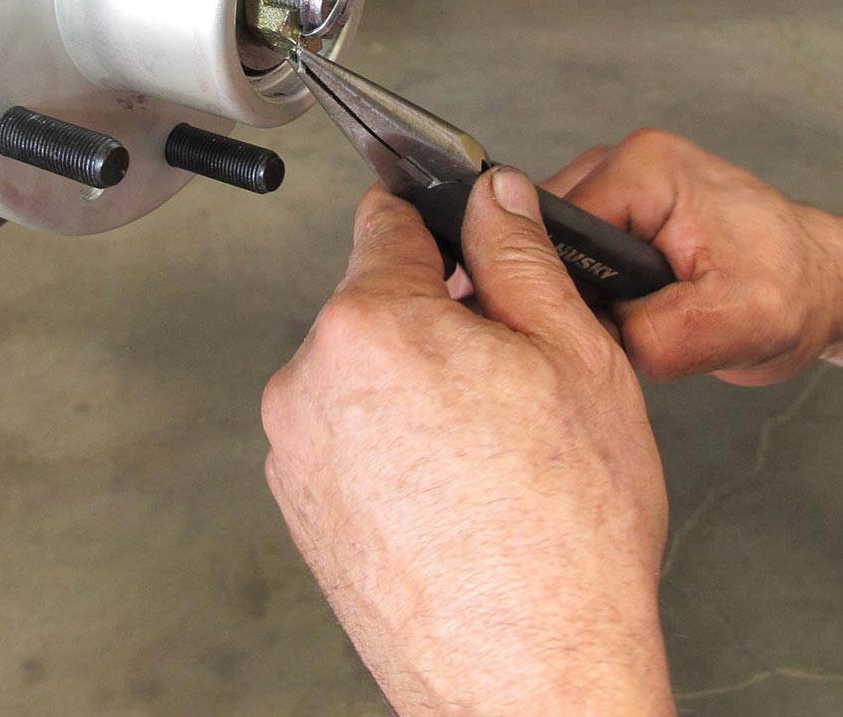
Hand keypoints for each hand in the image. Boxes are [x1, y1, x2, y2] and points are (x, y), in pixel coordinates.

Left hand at [263, 169, 673, 716]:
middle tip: (501, 374)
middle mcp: (310, 380)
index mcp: (371, 324)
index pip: (384, 220)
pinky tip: (446, 487)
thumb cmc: (562, 538)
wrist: (530, 678)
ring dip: (408, 383)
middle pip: (373, 301)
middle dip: (432, 317)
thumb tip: (495, 201)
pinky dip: (385, 443)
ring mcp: (296, 449)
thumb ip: (520, 256)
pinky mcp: (299, 505)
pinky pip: (344, 435)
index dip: (436, 224)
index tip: (456, 240)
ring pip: (360, 372)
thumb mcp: (572, 357)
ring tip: (480, 448)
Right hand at [543, 130, 842, 384]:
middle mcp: (619, 167)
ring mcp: (612, 188)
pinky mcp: (611, 215)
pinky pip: (567, 256)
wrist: (816, 284)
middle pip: (543, 238)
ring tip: (630, 314)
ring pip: (550, 251)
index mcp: (644, 169)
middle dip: (571, 291)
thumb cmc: (792, 286)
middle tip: (623, 323)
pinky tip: (621, 305)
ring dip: (577, 291)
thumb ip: (656, 334)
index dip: (565, 288)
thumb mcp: (739, 321)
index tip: (597, 322)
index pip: (554, 231)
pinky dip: (586, 288)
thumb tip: (590, 340)